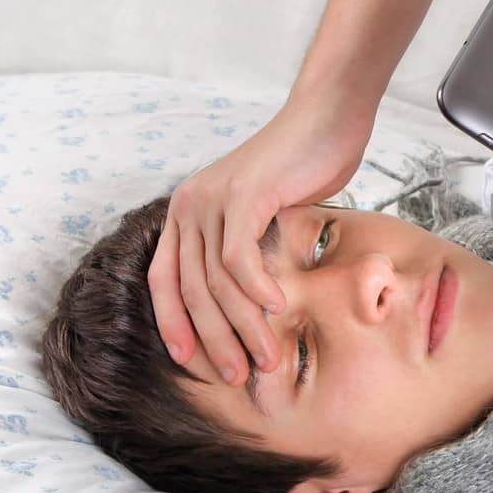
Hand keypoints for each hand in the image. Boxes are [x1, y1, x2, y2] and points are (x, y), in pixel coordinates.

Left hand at [148, 96, 373, 383]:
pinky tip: (278, 307)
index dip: (173, 324)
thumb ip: (249, 246)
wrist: (328, 117)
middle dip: (213, 339)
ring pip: (216, 280)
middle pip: (190, 289)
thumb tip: (254, 300)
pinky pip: (239, 257)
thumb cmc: (305, 165)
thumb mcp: (265, 212)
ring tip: (267, 356)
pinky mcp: (244, 196)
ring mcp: (213, 199)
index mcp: (188, 212)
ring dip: (242, 325)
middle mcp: (190, 205)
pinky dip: (257, 288)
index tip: (192, 362)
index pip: (164, 280)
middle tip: (237, 376)